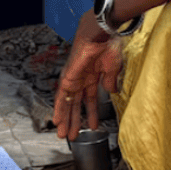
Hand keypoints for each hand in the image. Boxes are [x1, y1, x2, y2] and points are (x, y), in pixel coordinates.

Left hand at [53, 11, 121, 139]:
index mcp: (93, 77)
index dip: (91, 113)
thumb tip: (111, 91)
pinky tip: (57, 120)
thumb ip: (110, 81)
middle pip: (76, 104)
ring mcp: (74, 79)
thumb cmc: (108, 46)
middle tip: (73, 135)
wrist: (101, 34)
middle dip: (75, 120)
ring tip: (65, 135)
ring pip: (68, 103)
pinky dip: (59, 108)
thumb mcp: (113, 69)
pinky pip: (61, 96)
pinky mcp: (68, 77)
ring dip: (66, 119)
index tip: (92, 125)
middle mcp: (81, 79)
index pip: (90, 99)